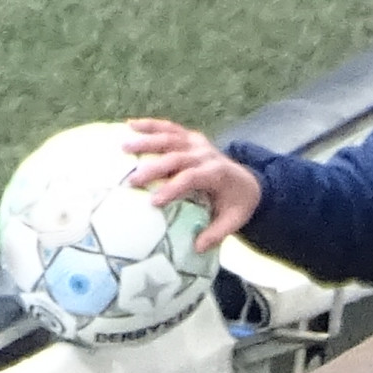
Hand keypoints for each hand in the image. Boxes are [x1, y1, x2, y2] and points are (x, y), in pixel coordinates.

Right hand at [118, 120, 262, 244]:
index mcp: (217, 173)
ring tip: (124, 147)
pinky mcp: (190, 137)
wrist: (248, 181)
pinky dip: (150, 125)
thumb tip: (196, 247)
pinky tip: (129, 125)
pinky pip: (169, 128)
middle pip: (176, 157)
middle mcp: (206, 154)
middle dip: (153, 168)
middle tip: (131, 181)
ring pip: (170, 138)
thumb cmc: (237, 204)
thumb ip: (216, 234)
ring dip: (146, 141)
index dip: (172, 188)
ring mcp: (197, 143)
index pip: (191, 178)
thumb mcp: (233, 222)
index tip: (152, 202)